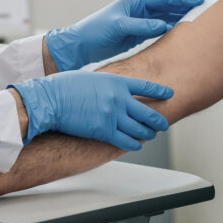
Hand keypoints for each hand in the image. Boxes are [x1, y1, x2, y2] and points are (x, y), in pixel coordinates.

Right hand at [11, 71, 171, 150]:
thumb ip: (110, 84)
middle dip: (158, 120)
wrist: (52, 99)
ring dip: (148, 134)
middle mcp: (119, 99)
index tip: (170, 93)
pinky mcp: (104, 131)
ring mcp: (113, 116)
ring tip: (151, 136)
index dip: (160, 91)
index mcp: (117, 82)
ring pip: (140, 130)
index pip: (146, 87)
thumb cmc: (66, 86)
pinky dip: (134, 145)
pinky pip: (126, 141)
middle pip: (148, 112)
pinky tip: (137, 145)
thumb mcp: (93, 77)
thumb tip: (118, 91)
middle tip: (164, 124)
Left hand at [46, 0, 203, 70]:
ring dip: (179, 18)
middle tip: (203, 8)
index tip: (197, 0)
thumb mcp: (118, 27)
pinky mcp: (136, 34)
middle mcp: (138, 10)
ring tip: (197, 20)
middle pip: (166, 7)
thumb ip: (140, 26)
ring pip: (164, 18)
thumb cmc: (95, 32)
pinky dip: (169, 30)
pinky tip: (180, 33)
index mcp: (134, 2)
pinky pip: (158, 30)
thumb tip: (163, 26)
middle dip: (184, 6)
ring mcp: (138, 21)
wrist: (80, 46)